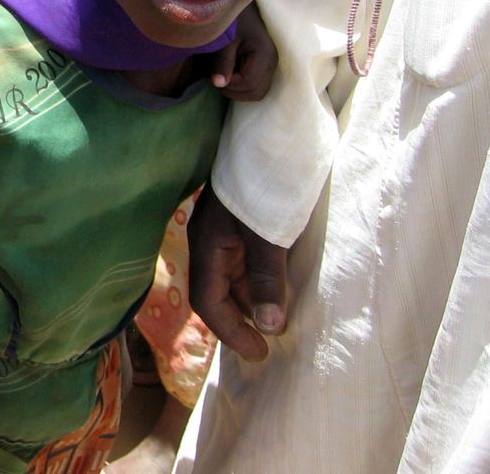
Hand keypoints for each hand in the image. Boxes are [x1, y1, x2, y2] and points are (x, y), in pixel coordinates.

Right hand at [187, 188, 287, 361]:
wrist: (274, 135)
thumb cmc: (266, 183)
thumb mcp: (267, 233)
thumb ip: (265, 279)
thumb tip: (269, 327)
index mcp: (208, 242)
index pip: (207, 300)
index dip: (231, 331)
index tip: (261, 353)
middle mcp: (212, 240)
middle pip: (219, 291)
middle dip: (241, 320)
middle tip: (271, 344)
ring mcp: (227, 231)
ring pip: (233, 278)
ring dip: (252, 302)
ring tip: (279, 322)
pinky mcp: (244, 222)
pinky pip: (247, 263)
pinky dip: (261, 282)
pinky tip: (282, 290)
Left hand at [210, 1, 277, 100]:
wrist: (243, 8)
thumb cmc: (234, 21)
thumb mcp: (225, 40)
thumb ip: (223, 62)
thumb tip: (220, 85)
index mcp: (264, 54)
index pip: (249, 83)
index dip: (230, 85)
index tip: (215, 77)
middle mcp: (273, 62)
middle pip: (256, 92)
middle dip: (235, 91)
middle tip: (219, 81)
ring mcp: (273, 65)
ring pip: (259, 92)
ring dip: (240, 91)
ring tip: (226, 78)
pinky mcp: (268, 66)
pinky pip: (259, 85)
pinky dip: (245, 87)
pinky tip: (233, 76)